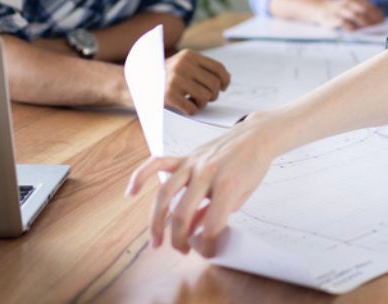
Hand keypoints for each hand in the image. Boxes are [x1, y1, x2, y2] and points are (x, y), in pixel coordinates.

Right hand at [125, 114, 274, 254]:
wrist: (257, 135)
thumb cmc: (252, 166)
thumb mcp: (242, 196)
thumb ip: (218, 213)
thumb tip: (196, 233)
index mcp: (227, 186)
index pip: (211, 227)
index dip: (208, 247)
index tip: (207, 253)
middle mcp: (206, 174)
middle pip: (182, 215)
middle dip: (179, 240)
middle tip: (182, 250)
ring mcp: (193, 164)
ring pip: (164, 194)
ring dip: (156, 222)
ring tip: (156, 242)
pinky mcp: (186, 156)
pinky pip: (158, 163)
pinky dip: (140, 176)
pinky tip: (131, 192)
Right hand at [163, 49, 230, 114]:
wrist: (135, 84)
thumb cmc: (165, 77)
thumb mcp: (182, 65)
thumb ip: (201, 69)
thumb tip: (226, 78)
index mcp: (188, 55)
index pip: (218, 68)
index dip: (225, 80)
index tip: (223, 87)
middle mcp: (183, 65)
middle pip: (213, 84)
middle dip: (213, 95)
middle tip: (206, 98)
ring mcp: (175, 79)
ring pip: (205, 97)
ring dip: (202, 104)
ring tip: (194, 102)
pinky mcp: (169, 95)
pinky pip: (193, 108)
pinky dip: (192, 111)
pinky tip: (186, 107)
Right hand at [316, 0, 383, 30]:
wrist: (321, 8)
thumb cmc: (342, 10)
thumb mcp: (354, 6)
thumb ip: (365, 12)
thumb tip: (380, 20)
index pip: (369, 6)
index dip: (377, 14)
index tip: (383, 22)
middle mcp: (348, 1)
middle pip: (363, 10)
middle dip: (372, 19)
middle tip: (378, 27)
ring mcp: (340, 9)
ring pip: (354, 15)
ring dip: (363, 23)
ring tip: (369, 29)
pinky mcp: (333, 17)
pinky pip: (343, 22)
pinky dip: (351, 27)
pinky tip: (355, 31)